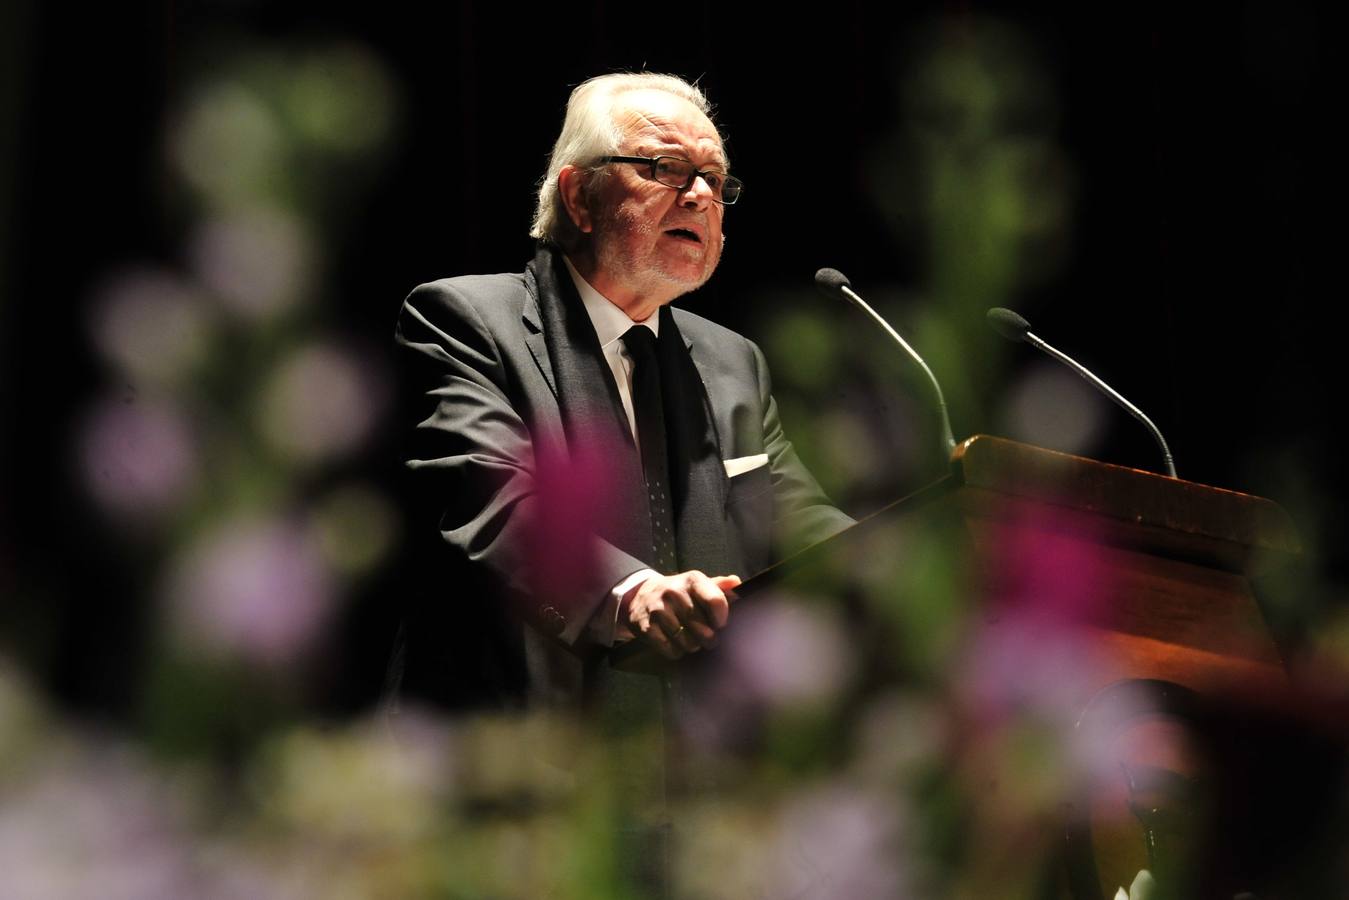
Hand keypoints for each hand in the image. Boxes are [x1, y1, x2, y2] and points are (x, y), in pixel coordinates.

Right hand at [622, 571, 740, 658]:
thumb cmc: (679, 593)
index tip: (720, 625)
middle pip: (702, 627)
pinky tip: (676, 644)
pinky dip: (676, 651)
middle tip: (709, 639)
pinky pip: (669, 649)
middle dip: (709, 638)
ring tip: (692, 640)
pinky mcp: (646, 626)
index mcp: (692, 580)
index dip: (721, 618)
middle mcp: (674, 592)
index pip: (715, 601)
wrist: (642, 595)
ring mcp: (658, 609)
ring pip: (686, 641)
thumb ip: (719, 586)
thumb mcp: (698, 584)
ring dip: (692, 646)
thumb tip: (736, 583)